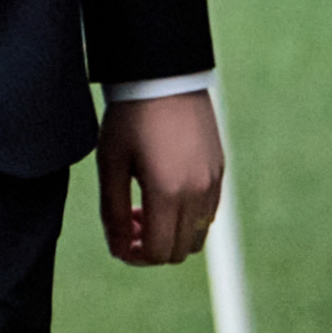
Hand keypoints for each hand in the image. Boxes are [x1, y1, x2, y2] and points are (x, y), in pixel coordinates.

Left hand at [97, 90, 223, 265]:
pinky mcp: (219, 171)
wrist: (162, 76)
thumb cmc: (130, 117)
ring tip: (145, 206)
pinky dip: (186, 218)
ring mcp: (213, 182)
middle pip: (178, 251)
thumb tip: (119, 250)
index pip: (157, 252)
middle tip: (128, 222)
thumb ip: (113, 212)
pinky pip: (207, 214)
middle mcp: (198, 192)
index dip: (134, 256)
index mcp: (168, 192)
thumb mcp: (111, 163)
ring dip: (170, 234)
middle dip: (150, 247)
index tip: (118, 240)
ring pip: (196, 236)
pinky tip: (164, 192)